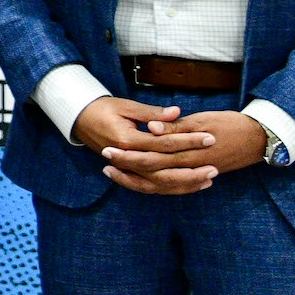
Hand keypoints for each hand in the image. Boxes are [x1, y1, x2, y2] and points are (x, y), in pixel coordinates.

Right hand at [72, 96, 215, 194]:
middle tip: (215, 165)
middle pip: (164, 170)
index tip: (209, 137)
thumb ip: (152, 113)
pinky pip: (152, 186)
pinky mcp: (128, 172)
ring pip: (159, 184)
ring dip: (184, 183)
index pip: (164, 144)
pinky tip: (190, 185)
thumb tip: (177, 112)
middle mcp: (127, 159)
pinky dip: (171, 187)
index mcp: (126, 141)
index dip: (188, 141)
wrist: (79, 119)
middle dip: (191, 168)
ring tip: (208, 179)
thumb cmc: (103, 109)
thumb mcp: (126, 106)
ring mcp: (126, 168)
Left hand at [99, 109, 264, 194]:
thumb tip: (152, 128)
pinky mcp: (198, 176)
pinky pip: (173, 187)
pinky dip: (155, 186)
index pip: (152, 156)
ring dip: (136, 179)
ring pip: (160, 184)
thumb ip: (176, 127)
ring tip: (114, 172)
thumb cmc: (230, 124)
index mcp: (188, 151)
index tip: (108, 148)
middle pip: (151, 172)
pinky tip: (139, 180)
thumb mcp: (203, 119)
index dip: (129, 154)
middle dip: (126, 167)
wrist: (259, 138)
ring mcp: (194, 174)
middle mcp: (189, 167)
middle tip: (104, 159)